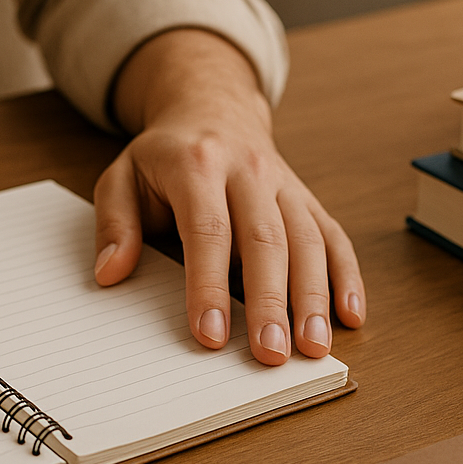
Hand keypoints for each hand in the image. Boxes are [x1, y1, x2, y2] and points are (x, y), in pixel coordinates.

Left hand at [93, 29, 364, 365]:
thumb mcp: (121, 176)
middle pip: (265, 240)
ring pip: (308, 240)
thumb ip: (114, 224)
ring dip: (314, 297)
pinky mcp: (307, 198)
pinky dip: (347, 276)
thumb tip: (110, 274)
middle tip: (270, 355)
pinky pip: (333, 235)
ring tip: (313, 347)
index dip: (210, 285)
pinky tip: (351, 315)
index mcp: (197, 164)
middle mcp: (249, 171)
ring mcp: (284, 184)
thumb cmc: (164, 156)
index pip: (207, 230)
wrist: (212, 108)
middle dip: (270, 301)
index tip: (211, 334)